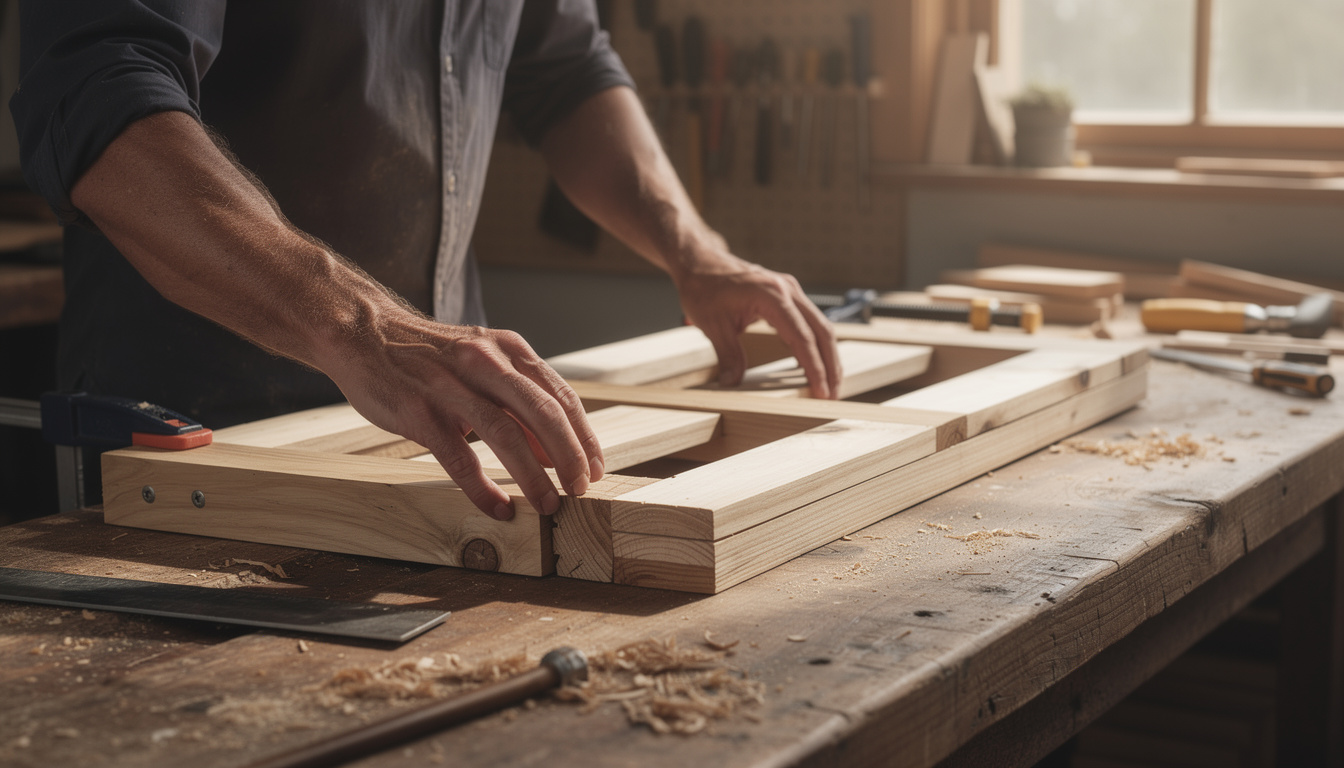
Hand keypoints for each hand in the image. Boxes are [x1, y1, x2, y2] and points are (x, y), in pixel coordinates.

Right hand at [321, 314, 604, 520]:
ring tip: (549, 506)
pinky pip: (459, 457)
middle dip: (570, 457)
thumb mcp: (482, 365)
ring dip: (534, 476)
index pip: (561, 396)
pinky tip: (498, 508)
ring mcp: (452, 387)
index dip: (584, 436)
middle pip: (543, 413)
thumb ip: (518, 403)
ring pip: (506, 435)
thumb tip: (555, 453)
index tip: (596, 469)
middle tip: (582, 490)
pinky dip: (482, 488)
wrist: (363, 333)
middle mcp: (485, 363)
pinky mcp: (421, 412)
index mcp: (508, 349)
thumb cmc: (429, 357)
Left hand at [672, 242, 840, 398]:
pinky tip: (812, 366)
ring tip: (828, 385)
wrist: (700, 261)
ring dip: (827, 356)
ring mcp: (790, 290)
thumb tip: (733, 383)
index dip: (814, 367)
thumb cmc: (703, 286)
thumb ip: (728, 355)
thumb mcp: (712, 325)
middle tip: (832, 395)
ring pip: (820, 326)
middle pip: (822, 331)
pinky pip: (809, 322)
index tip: (821, 391)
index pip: (802, 337)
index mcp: (771, 295)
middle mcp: (788, 290)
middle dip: (830, 366)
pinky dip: (814, 344)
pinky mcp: (787, 295)